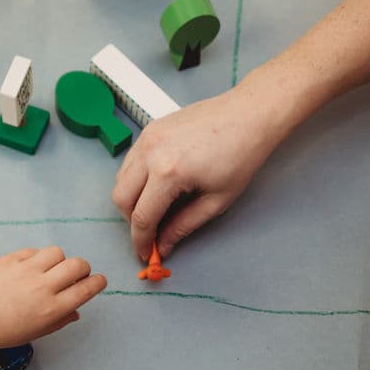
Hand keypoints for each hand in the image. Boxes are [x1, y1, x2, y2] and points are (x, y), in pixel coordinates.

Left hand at [0, 247, 106, 354]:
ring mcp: (27, 270)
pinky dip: (37, 257)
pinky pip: (34, 251)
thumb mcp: (35, 332)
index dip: (97, 282)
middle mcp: (43, 287)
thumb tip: (75, 311)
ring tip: (51, 269)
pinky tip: (31, 267)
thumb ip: (59, 321)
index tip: (99, 281)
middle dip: (83, 268)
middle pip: (77, 265)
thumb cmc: (1, 330)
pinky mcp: (12, 259)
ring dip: (59, 260)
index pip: (86, 289)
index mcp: (52, 308)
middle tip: (78, 274)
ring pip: (57, 253)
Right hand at [112, 88, 275, 260]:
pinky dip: (134, 180)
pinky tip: (155, 187)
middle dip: (132, 222)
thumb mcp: (216, 201)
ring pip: (120, 179)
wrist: (249, 115)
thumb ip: (183, 226)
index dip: (141, 241)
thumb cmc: (241, 155)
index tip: (146, 254)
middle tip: (150, 233)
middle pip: (121, 198)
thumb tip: (164, 244)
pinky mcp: (150, 130)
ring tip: (154, 209)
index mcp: (168, 172)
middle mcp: (151, 153)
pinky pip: (129, 162)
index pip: (142, 217)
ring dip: (131, 200)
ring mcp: (147, 138)